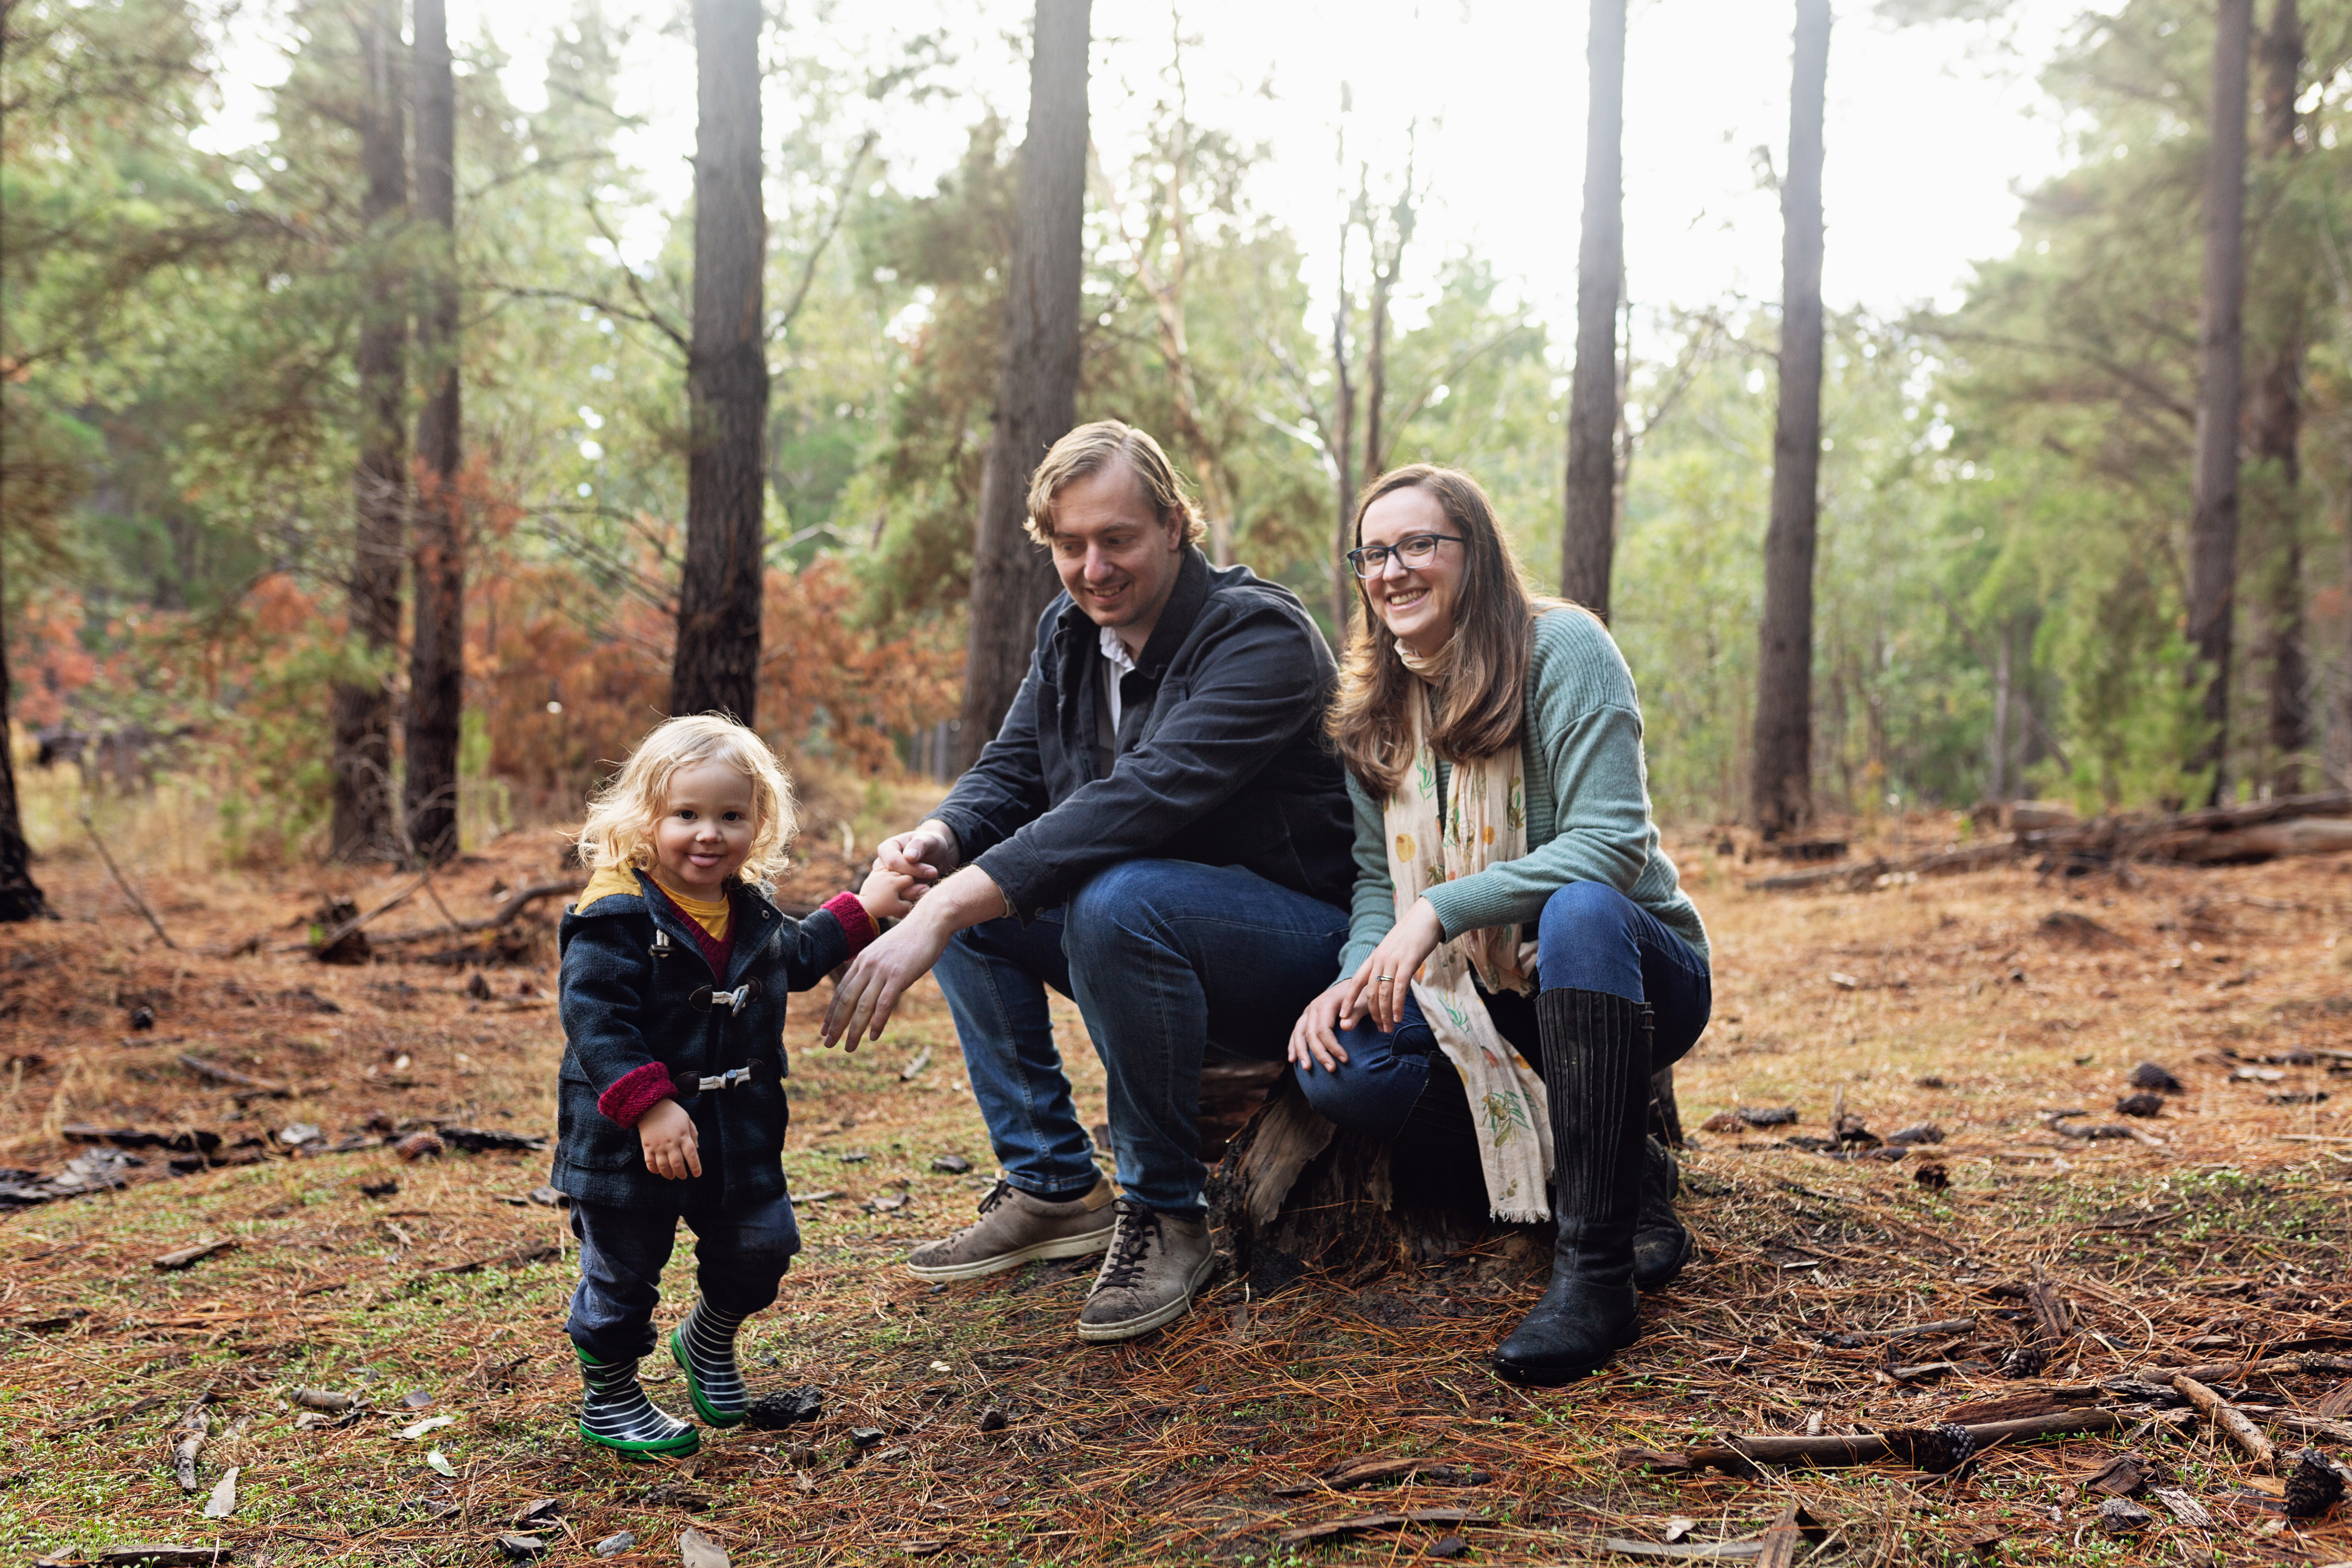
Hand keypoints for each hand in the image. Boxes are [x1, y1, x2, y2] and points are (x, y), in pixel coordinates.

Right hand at [637, 1098, 701, 1180]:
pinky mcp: (647, 1146)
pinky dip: (653, 1169)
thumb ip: (693, 1134)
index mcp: (683, 1136)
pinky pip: (649, 1162)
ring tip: (671, 1176)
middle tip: (683, 1177)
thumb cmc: (672, 1112)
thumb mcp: (687, 1120)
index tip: (697, 1174)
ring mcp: (658, 1145)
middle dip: (681, 1173)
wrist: (651, 1106)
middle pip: (677, 1164)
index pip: (691, 1155)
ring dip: (668, 1174)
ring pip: (663, 1166)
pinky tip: (657, 1172)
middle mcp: (671, 1143)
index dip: (695, 1167)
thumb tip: (696, 1148)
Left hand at [821, 864, 1006, 1051]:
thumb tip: (868, 982)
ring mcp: (883, 971)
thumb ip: (873, 965)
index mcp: (862, 960)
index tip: (824, 1029)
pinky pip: (884, 1003)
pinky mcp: (899, 975)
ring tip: (849, 1047)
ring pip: (862, 1005)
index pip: (841, 991)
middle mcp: (867, 966)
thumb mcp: (884, 950)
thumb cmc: (910, 938)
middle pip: (846, 1000)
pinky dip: (876, 1022)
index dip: (831, 1012)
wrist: (929, 921)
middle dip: (836, 1025)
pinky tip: (872, 1036)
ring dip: (854, 1029)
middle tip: (828, 1044)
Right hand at [874, 821, 956, 895]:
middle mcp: (882, 866)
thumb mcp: (928, 839)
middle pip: (892, 879)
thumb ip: (919, 845)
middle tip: (933, 882)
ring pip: (895, 893)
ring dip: (914, 893)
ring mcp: (887, 879)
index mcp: (886, 849)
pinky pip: (901, 899)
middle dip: (913, 883)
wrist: (935, 855)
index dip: (912, 869)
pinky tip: (926, 893)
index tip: (933, 871)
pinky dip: (914, 898)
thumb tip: (909, 857)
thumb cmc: (931, 843)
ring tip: (929, 888)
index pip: (893, 862)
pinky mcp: (895, 890)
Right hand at [1287, 978, 1365, 1073]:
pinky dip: (1293, 1045)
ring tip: (1307, 1068)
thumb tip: (1345, 1027)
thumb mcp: (1363, 1003)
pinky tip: (1293, 1059)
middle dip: (1320, 1054)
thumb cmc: (1360, 996)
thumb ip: (1355, 1015)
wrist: (1353, 985)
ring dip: (1302, 1052)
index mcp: (1326, 1003)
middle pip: (1310, 1034)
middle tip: (1331, 1069)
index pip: (1323, 1029)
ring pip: (1299, 1034)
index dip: (1332, 1046)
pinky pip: (1296, 1032)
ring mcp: (1308, 1012)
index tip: (1345, 1060)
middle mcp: (1313, 1007)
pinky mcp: (1306, 1017)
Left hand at [1356, 898, 1445, 1032]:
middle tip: (1379, 1029)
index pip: (1356, 981)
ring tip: (1388, 1028)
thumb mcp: (1395, 949)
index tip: (1342, 1015)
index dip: (1348, 999)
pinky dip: (1397, 1005)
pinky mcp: (1408, 962)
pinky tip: (1398, 1017)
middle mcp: (1379, 959)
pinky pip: (1399, 988)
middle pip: (1370, 992)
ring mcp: (1392, 960)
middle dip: (1373, 1014)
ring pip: (1383, 993)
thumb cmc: (1413, 934)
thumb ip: (1389, 964)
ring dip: (1385, 1014)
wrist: (1427, 916)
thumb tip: (1388, 980)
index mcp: (1375, 956)